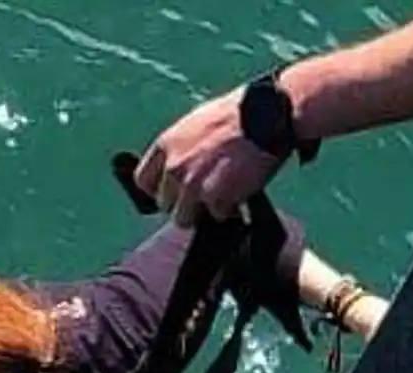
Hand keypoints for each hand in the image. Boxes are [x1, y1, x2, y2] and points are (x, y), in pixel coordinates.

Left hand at [134, 87, 283, 225]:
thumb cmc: (239, 113)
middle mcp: (173, 166)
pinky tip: (240, 193)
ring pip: (184, 218)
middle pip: (165, 204)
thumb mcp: (196, 123)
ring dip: (203, 212)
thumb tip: (173, 168)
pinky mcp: (215, 197)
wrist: (269, 114)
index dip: (159, 190)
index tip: (172, 193)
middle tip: (205, 195)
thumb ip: (180, 148)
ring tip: (222, 197)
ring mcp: (192, 183)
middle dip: (184, 203)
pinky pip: (216, 215)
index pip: (143, 181)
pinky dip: (229, 209)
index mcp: (166, 144)